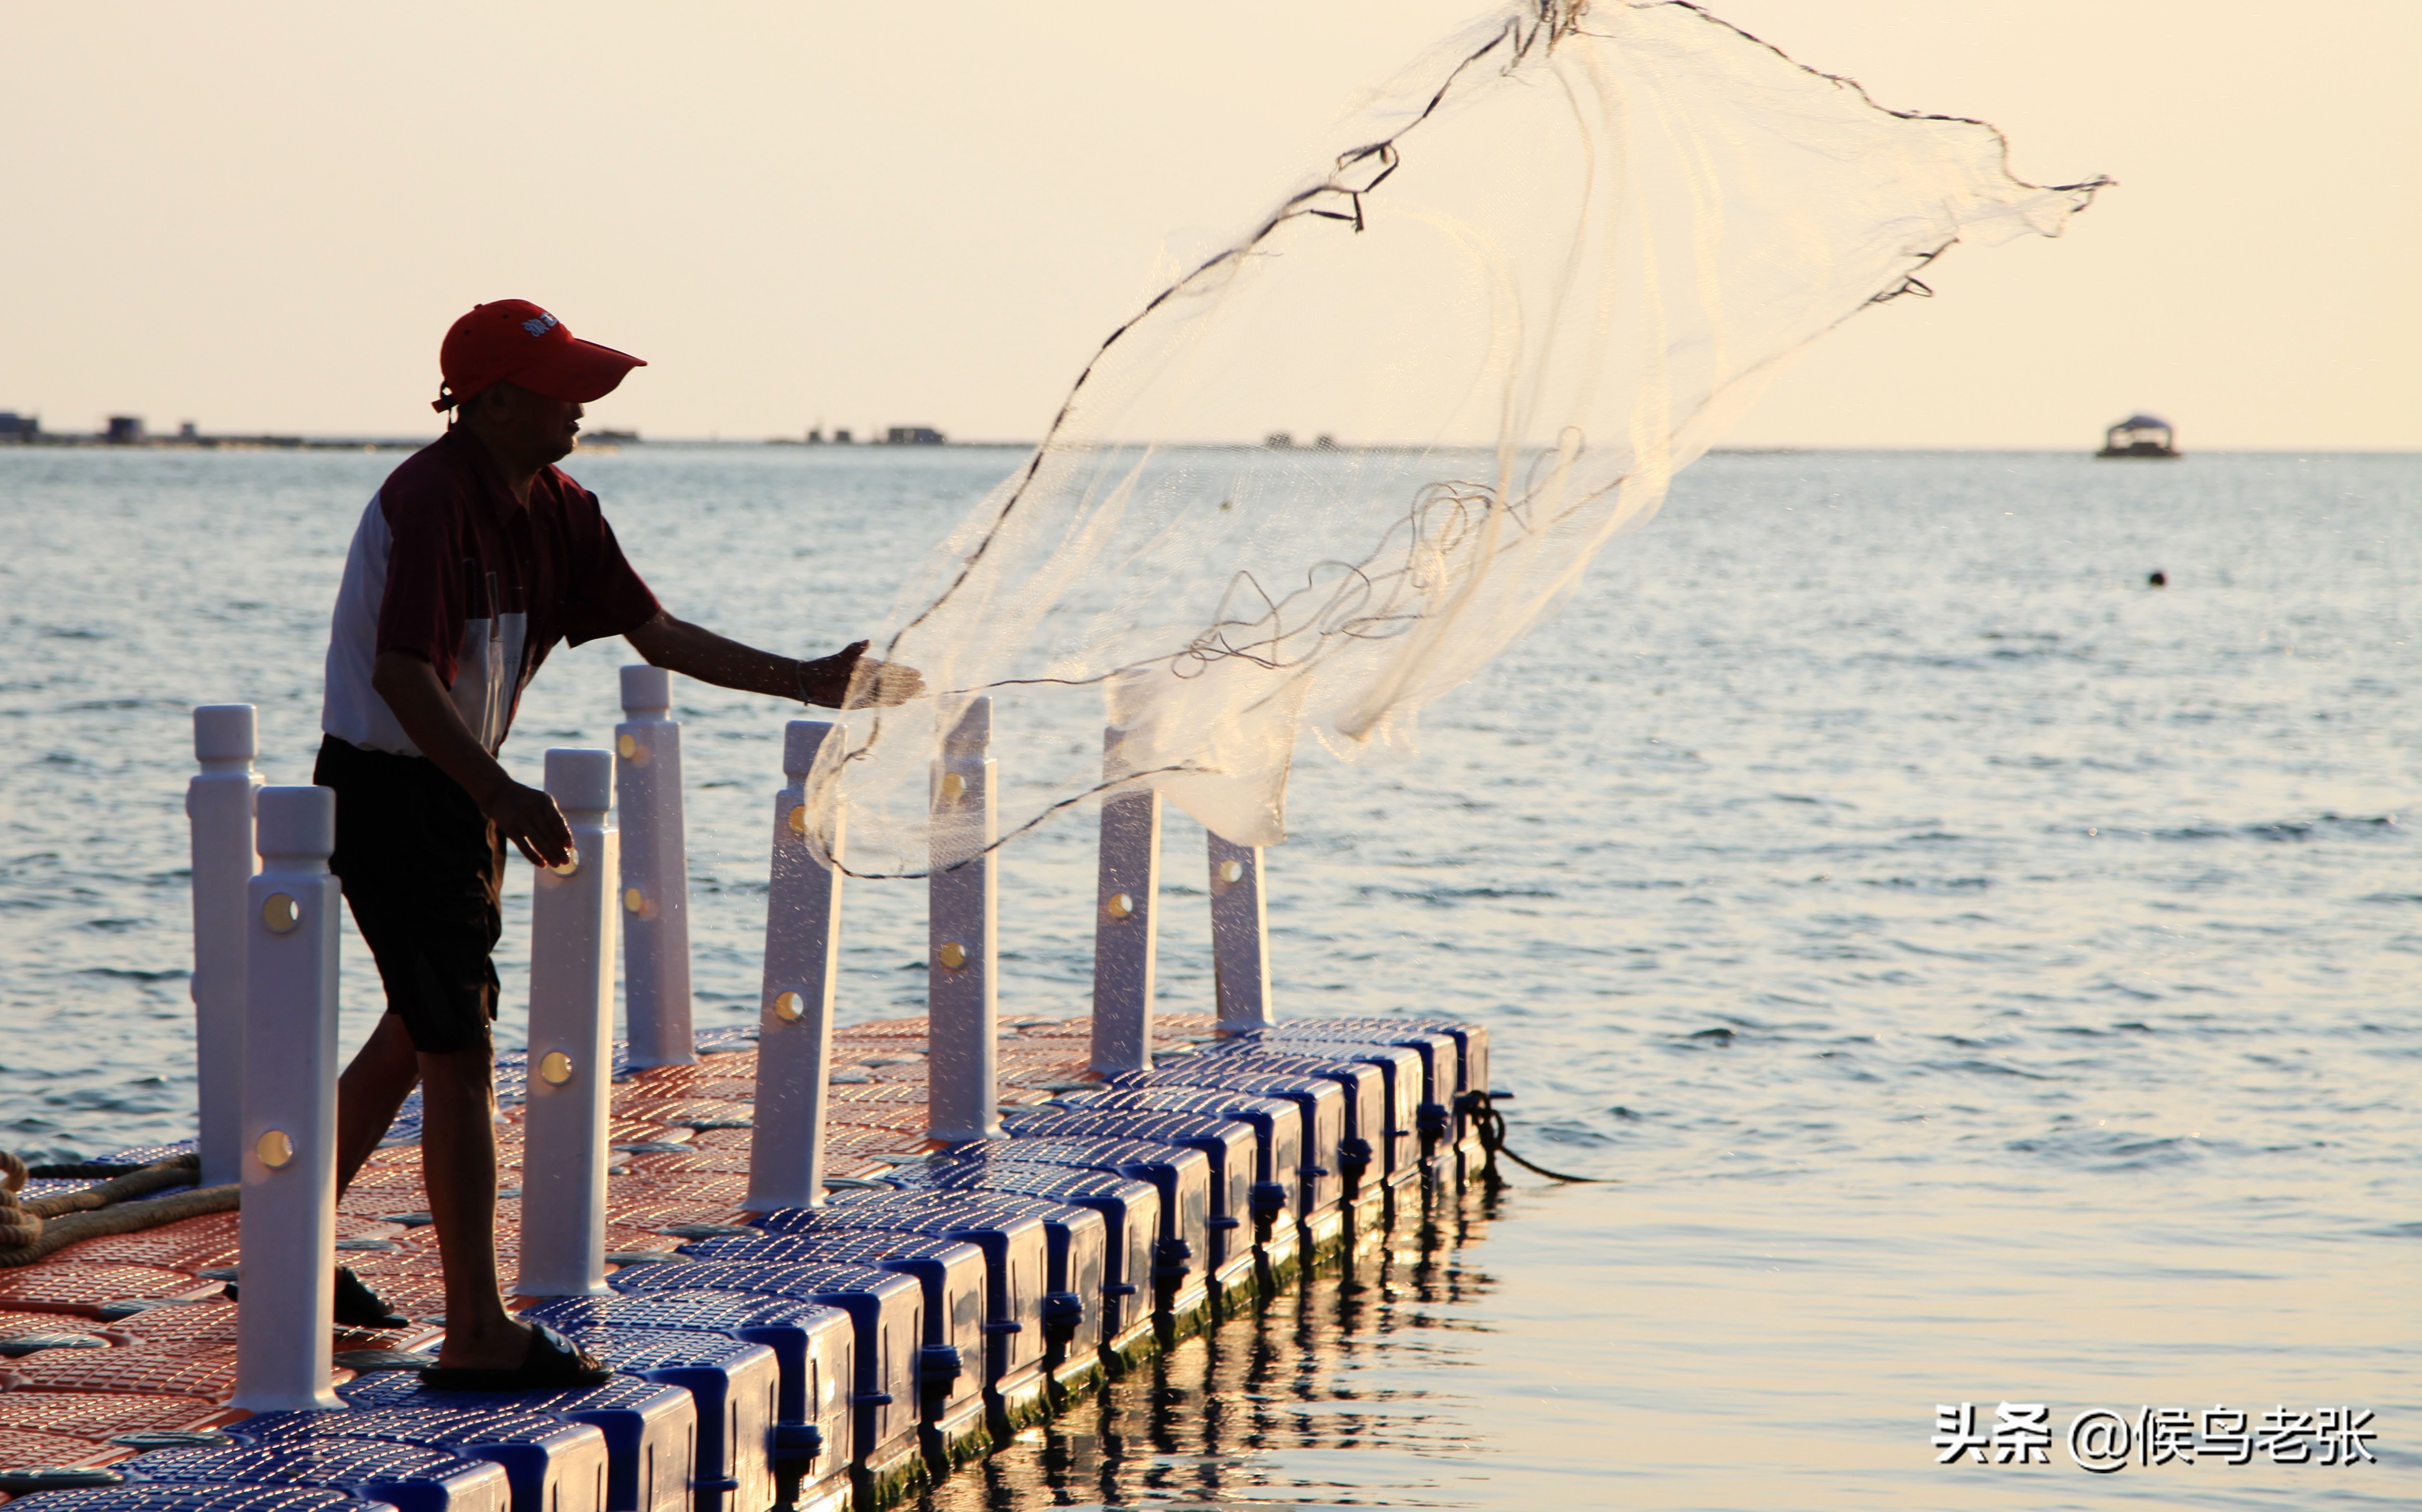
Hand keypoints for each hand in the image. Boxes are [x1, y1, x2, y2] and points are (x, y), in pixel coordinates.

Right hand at [478, 779, 574, 868]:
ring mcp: (521, 820)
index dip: (563, 833)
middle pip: (548, 833)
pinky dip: (533, 856)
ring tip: (557, 865)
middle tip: (566, 861)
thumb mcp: (542, 801)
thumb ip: (554, 816)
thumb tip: (566, 839)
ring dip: (548, 854)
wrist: (499, 793)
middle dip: (558, 848)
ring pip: (537, 841)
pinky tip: (542, 864)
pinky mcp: (511, 830)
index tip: (569, 846)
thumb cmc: (527, 800)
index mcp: (544, 802)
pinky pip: (523, 845)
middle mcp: (533, 810)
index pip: (556, 819)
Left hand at [796, 641, 925, 708]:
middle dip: (909, 683)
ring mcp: (866, 691)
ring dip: (904, 693)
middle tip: (925, 685)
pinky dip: (890, 702)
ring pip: (889, 693)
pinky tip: (902, 702)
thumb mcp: (842, 657)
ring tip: (919, 693)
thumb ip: (855, 650)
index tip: (918, 673)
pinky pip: (879, 703)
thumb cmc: (826, 667)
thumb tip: (868, 641)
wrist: (811, 682)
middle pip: (894, 682)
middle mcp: (869, 679)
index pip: (891, 670)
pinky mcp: (860, 702)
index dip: (905, 672)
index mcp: (868, 667)